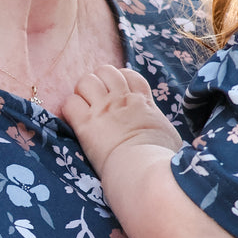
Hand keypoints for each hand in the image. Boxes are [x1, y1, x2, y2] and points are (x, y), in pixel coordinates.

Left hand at [64, 64, 182, 173]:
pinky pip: (70, 104)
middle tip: (97, 99)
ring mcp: (103, 109)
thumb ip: (160, 127)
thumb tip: (163, 134)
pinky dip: (70, 109)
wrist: (144, 166)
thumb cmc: (160, 158)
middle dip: (99, 81)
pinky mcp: (85, 124)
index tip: (118, 93)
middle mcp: (121, 99)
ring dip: (82, 92)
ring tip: (84, 107)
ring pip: (86, 81)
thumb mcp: (168, 135)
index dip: (121, 79)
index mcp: (142, 101)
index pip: (129, 74)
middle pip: (105, 71)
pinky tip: (75, 121)